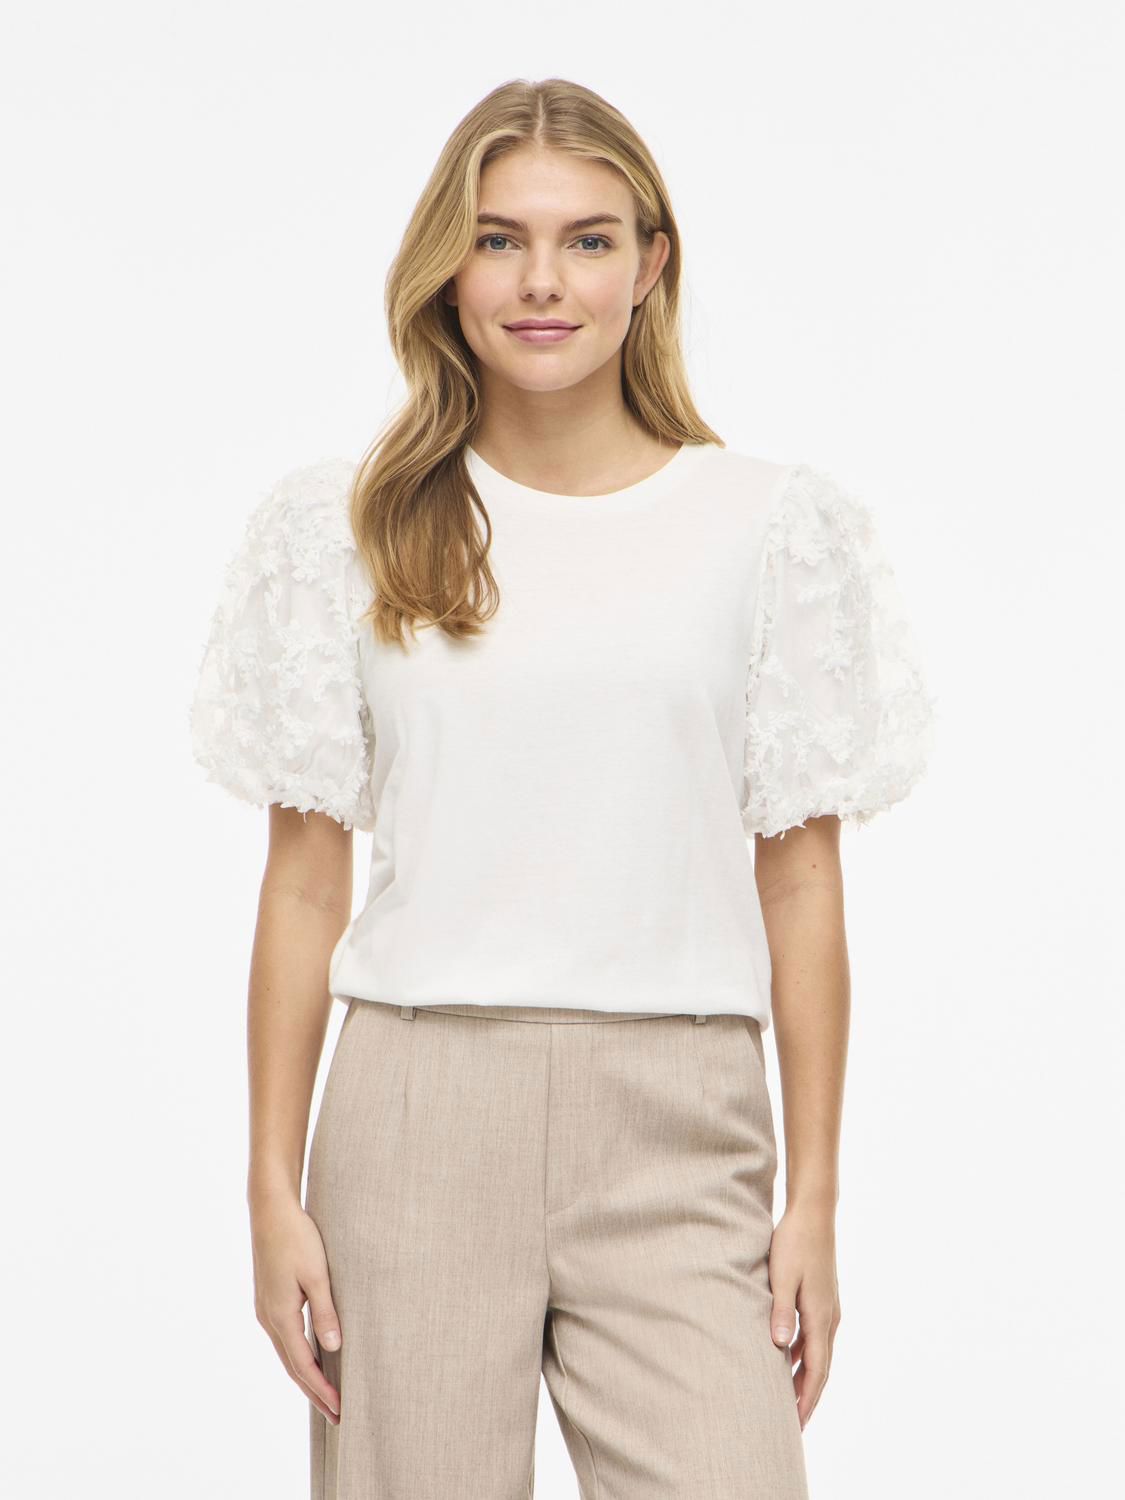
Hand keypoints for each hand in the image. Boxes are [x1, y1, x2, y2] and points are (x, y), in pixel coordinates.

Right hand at [250, 1193, 342, 1424]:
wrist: (270, 1210)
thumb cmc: (297, 1238)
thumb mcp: (317, 1275)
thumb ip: (325, 1313)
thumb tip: (333, 1349)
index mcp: (280, 1315)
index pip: (303, 1365)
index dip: (322, 1389)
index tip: (340, 1409)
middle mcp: (269, 1318)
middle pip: (292, 1366)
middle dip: (314, 1392)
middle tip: (336, 1415)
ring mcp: (266, 1310)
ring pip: (287, 1353)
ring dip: (306, 1375)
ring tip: (326, 1394)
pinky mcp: (269, 1300)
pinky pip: (285, 1338)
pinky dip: (299, 1355)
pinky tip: (311, 1358)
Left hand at [766, 1201, 840, 1430]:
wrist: (814, 1213)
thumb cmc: (794, 1242)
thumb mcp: (782, 1276)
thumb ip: (780, 1311)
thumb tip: (780, 1346)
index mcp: (820, 1317)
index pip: (816, 1370)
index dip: (806, 1399)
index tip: (795, 1424)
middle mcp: (829, 1318)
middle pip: (821, 1368)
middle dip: (808, 1397)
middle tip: (793, 1425)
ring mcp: (828, 1308)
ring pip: (818, 1353)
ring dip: (805, 1377)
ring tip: (788, 1399)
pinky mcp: (822, 1298)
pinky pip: (814, 1337)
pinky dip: (803, 1355)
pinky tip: (786, 1358)